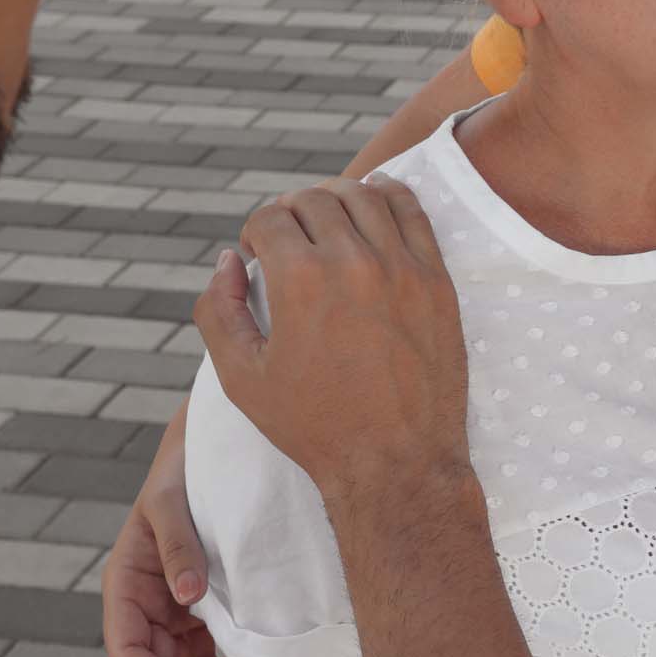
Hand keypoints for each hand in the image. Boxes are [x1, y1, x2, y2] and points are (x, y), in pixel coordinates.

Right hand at [102, 412, 213, 656]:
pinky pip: (213, 641)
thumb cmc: (180, 469)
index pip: (124, 642)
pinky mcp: (209, 603)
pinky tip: (252, 655)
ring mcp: (179, 605)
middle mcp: (149, 601)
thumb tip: (188, 595)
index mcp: (127, 581)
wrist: (213, 447)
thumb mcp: (170, 502)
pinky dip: (228, 652)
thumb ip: (178, 546)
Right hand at [193, 176, 472, 502]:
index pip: (270, 218)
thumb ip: (219, 311)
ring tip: (325, 219)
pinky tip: (374, 202)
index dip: (254, 233)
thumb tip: (227, 261)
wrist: (396, 460)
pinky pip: (413, 211)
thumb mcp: (241, 377)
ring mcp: (402, 265)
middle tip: (286, 238)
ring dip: (336, 198)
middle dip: (290, 211)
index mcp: (301, 280)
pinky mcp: (436, 278)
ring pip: (365, 195)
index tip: (256, 254)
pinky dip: (388, 195)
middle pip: (314, 199)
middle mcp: (354, 260)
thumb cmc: (313, 425)